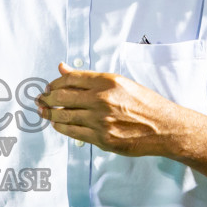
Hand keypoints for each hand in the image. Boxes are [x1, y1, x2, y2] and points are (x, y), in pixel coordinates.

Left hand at [35, 63, 185, 156]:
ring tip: (45, 112)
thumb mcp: (120, 83)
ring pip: (63, 116)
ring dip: (50, 114)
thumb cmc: (145, 103)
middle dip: (47, 98)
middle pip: (61, 96)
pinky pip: (72, 132)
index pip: (70, 78)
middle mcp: (102, 99)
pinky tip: (58, 125)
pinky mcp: (102, 138)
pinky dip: (61, 128)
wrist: (165, 127)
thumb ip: (89, 78)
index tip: (50, 86)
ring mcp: (101, 120)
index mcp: (107, 81)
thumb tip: (62, 69)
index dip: (54, 82)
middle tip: (41, 99)